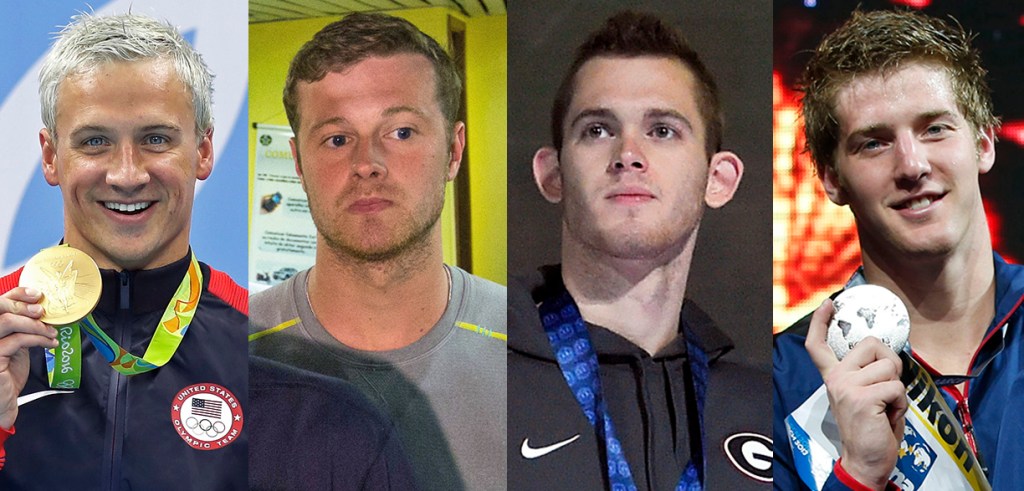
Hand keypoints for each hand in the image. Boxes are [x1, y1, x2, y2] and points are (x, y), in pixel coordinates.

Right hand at [0, 288, 56, 429]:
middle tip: (43, 312)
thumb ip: (21, 328)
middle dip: (23, 306)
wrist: (3, 402)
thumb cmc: (7, 375)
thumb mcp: (15, 345)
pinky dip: (38, 339)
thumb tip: (41, 310)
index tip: (38, 295)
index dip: (17, 294)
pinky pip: (16, 341)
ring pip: (6, 322)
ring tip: (51, 332)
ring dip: (34, 324)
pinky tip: (50, 342)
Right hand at [805, 299, 905, 489]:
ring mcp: (846, 387)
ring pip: (889, 367)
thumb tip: (886, 355)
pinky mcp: (861, 398)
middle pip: (872, 345)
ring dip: (897, 389)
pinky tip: (888, 416)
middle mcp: (836, 379)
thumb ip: (866, 375)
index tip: (828, 304)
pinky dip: (900, 404)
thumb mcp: (862, 396)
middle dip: (891, 362)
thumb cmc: (870, 430)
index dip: (822, 321)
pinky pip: (896, 388)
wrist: (865, 462)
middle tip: (887, 387)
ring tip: (886, 407)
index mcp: (834, 377)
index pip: (819, 345)